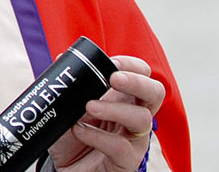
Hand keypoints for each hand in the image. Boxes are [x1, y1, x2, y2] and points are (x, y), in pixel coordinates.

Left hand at [47, 55, 163, 171]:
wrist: (65, 169)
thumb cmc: (71, 135)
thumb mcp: (67, 107)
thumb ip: (69, 85)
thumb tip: (62, 57)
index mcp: (123, 97)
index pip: (142, 74)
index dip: (132, 65)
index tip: (112, 61)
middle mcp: (134, 116)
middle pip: (155, 93)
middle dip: (137, 82)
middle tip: (114, 78)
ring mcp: (133, 140)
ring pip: (142, 119)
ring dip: (114, 109)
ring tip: (88, 107)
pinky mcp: (126, 162)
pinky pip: (121, 147)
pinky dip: (98, 136)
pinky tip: (79, 130)